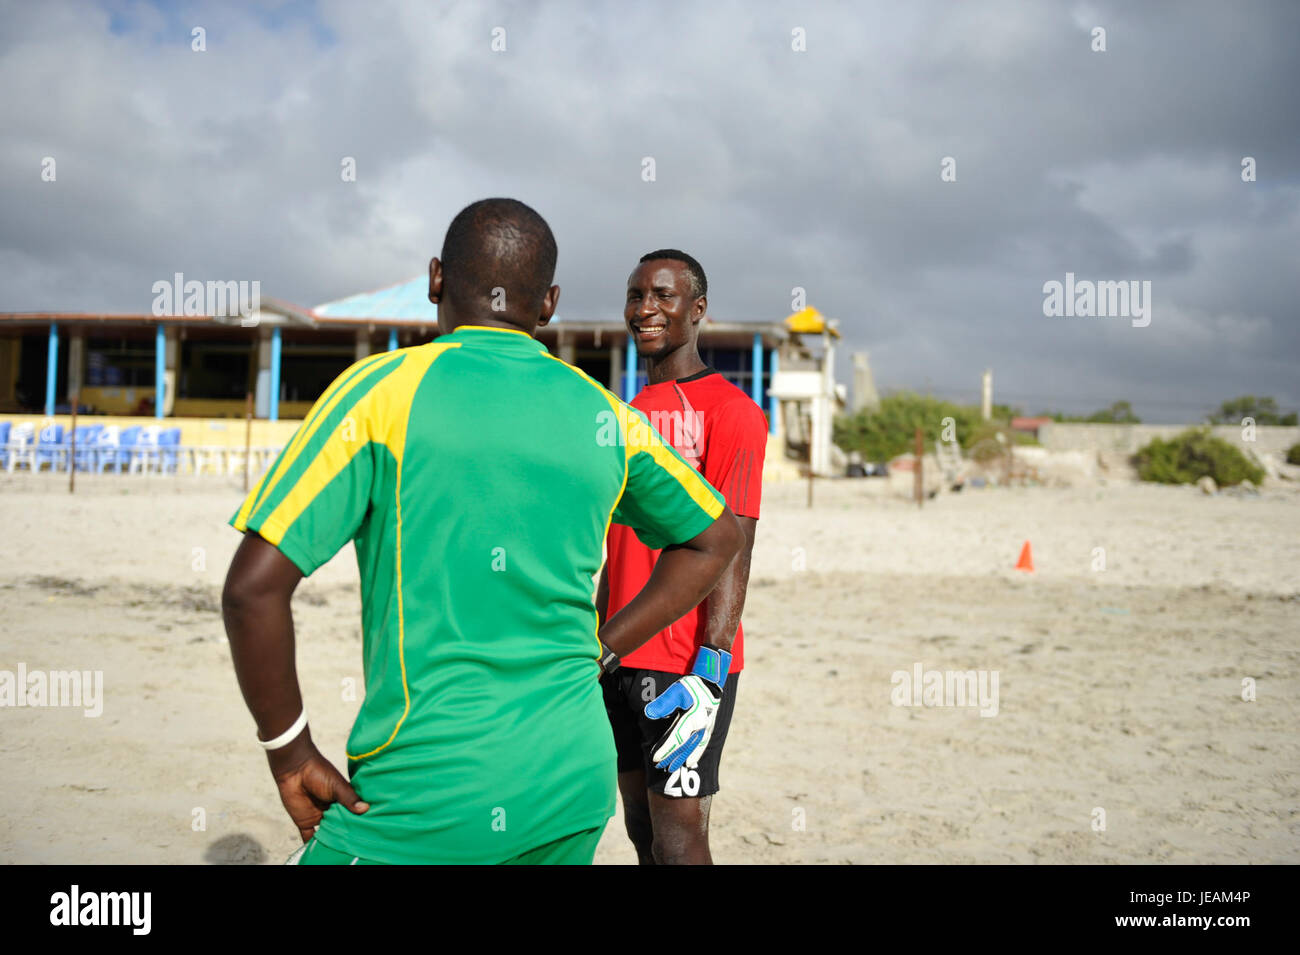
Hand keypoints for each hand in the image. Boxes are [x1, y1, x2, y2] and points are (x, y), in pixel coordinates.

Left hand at [266, 732, 369, 842]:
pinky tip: (319, 854)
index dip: (360, 823)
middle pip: (342, 826)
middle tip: (357, 846)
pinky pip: (309, 837)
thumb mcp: (337, 785)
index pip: (354, 815)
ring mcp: (319, 817)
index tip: (370, 832)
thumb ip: (349, 798)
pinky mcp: (305, 822)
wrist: (294, 769)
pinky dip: (312, 846)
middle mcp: (333, 811)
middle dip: (348, 834)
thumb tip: (366, 809)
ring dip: (332, 841)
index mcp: (344, 800)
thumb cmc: (319, 772)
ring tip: (342, 852)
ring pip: (328, 833)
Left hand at [644, 645, 731, 772]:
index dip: (666, 750)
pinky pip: (702, 745)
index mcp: (693, 718)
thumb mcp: (676, 691)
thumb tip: (649, 713)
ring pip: (693, 748)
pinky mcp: (709, 729)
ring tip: (672, 767)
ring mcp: (706, 729)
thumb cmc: (691, 686)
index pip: (676, 738)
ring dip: (682, 758)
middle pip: (684, 746)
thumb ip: (663, 703)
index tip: (656, 759)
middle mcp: (701, 726)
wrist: (710, 683)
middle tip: (659, 767)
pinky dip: (696, 755)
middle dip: (672, 757)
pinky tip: (691, 763)